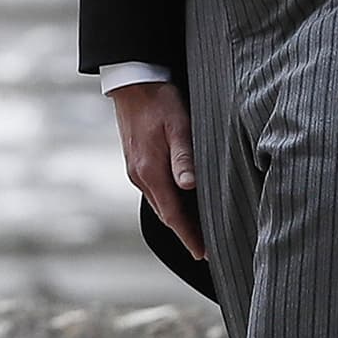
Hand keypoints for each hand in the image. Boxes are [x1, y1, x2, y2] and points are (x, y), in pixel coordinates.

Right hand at [111, 81, 204, 260]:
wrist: (133, 83)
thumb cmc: (160, 101)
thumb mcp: (178, 124)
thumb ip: (184, 156)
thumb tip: (189, 187)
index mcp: (151, 171)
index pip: (173, 214)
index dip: (188, 235)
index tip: (202, 254)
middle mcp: (140, 177)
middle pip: (166, 214)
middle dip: (185, 233)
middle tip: (205, 249)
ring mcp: (136, 171)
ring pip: (160, 204)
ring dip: (177, 219)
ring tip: (197, 231)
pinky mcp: (137, 163)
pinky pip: (155, 191)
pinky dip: (169, 203)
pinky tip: (182, 202)